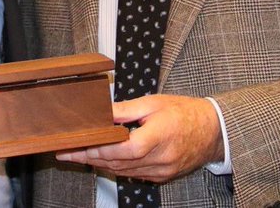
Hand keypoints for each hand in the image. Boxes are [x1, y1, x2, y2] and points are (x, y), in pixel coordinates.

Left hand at [55, 94, 223, 182]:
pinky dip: (117, 168)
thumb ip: (125, 110)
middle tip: (67, 154)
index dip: (98, 149)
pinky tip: (103, 161)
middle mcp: (160, 158)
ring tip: (79, 157)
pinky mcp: (162, 176)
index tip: (78, 147)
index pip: (122, 149)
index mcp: (158, 137)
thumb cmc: (184, 113)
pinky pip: (133, 174)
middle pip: (118, 163)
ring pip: (123, 171)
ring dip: (100, 164)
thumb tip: (101, 112)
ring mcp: (161, 170)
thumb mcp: (153, 103)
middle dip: (90, 158)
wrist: (212, 131)